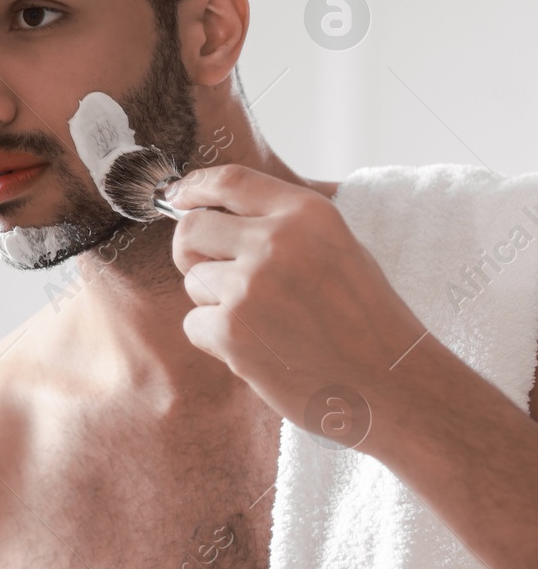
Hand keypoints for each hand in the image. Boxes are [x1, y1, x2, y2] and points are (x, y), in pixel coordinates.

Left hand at [166, 164, 429, 450]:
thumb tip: (211, 211)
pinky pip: (194, 324)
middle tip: (217, 276)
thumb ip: (282, 227)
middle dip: (193, 251)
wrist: (393, 387)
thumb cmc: (366, 322)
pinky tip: (262, 351)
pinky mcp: (232, 330)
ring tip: (268, 325)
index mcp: (307, 214)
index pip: (230, 181)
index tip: (176, 197)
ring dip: (216, 304)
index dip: (194, 187)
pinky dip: (217, 340)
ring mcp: (250, 285)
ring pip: (193, 281)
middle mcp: (276, 242)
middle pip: (192, 229)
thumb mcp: (338, 249)